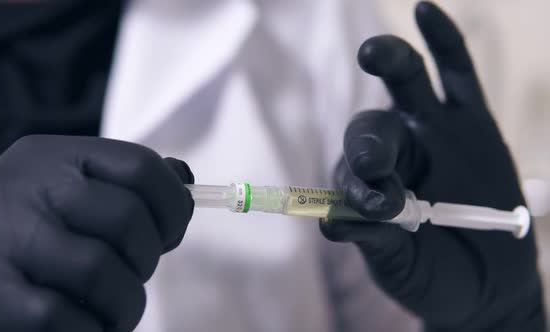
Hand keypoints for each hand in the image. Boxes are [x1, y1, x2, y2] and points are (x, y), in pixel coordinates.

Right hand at [0, 135, 193, 331]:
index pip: (143, 167)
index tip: (168, 233)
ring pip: (102, 272)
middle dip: (147, 257)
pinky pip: (67, 319)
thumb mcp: (69, 187)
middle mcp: (27, 188)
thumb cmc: (29, 228)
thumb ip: (126, 185)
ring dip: (126, 302)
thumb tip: (183, 183)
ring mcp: (7, 241)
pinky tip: (87, 323)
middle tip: (133, 272)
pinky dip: (94, 329)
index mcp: (55, 156)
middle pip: (128, 220)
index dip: (173, 206)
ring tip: (116, 307)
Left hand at [321, 2, 544, 330]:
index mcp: (367, 183)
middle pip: (372, 125)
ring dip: (388, 64)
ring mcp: (432, 130)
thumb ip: (372, 242)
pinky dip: (444, 43)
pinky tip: (425, 12)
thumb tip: (329, 222)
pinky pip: (457, 73)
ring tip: (372, 53)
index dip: (357, 181)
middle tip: (376, 168)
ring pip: (406, 87)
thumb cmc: (431, 275)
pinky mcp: (473, 121)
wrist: (485, 286)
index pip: (350, 167)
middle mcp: (394, 150)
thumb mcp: (397, 267)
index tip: (375, 208)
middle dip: (372, 143)